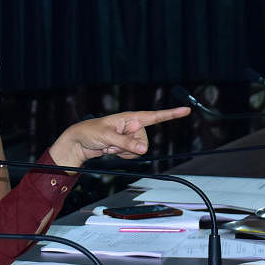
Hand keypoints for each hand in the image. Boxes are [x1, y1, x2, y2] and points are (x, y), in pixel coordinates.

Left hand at [47, 107, 189, 166]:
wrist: (78, 142)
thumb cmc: (89, 132)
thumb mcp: (107, 137)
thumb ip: (126, 143)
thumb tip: (143, 149)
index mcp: (129, 117)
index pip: (153, 116)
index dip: (170, 114)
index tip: (186, 110)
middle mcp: (132, 126)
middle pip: (144, 141)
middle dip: (129, 145)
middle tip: (112, 142)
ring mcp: (129, 137)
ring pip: (138, 150)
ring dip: (123, 151)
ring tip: (109, 145)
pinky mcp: (125, 146)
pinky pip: (131, 154)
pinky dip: (121, 154)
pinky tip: (109, 149)